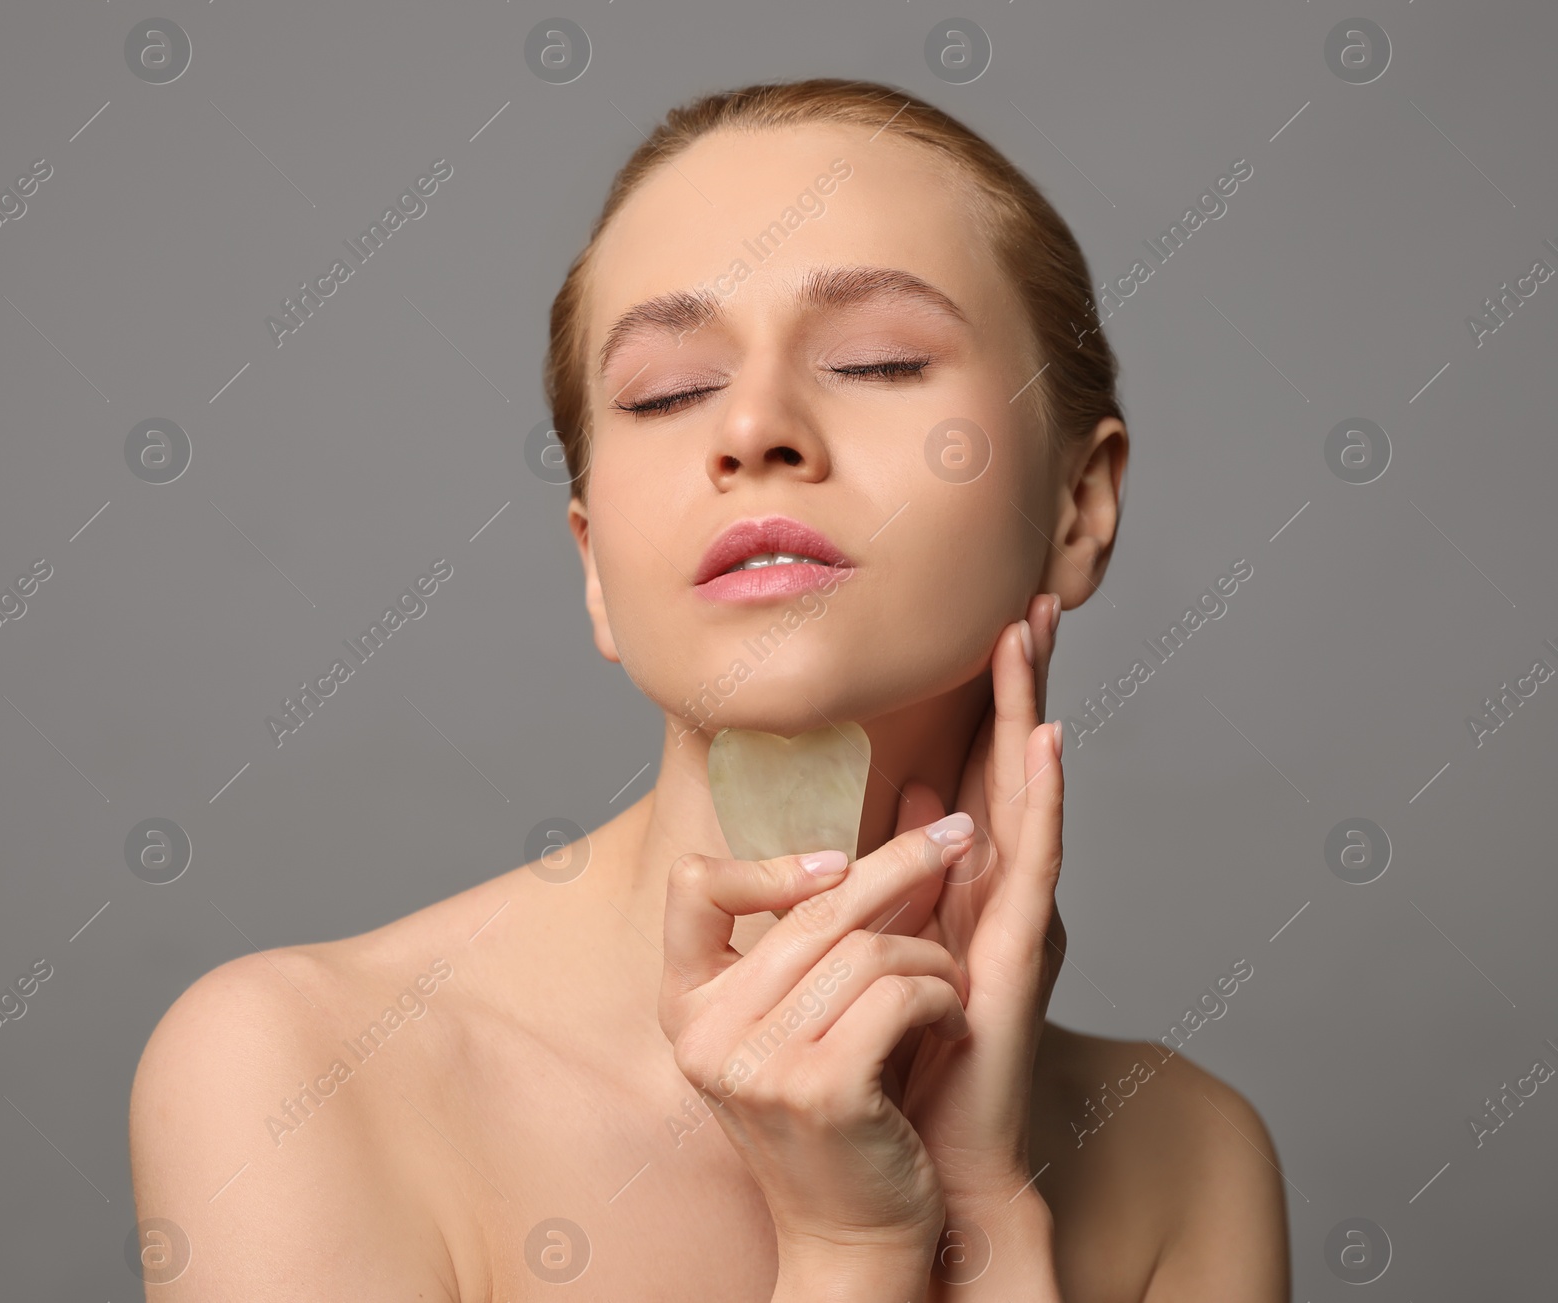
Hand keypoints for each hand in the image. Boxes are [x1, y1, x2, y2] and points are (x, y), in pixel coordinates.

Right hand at [657, 815, 982, 1293]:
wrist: (853, 1238)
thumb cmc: (836, 1118)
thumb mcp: (795, 1026)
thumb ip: (810, 941)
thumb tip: (879, 836)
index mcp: (688, 1009)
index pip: (693, 887)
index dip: (768, 863)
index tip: (838, 863)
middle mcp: (707, 1034)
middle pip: (813, 908)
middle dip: (899, 864)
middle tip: (957, 836)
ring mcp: (760, 1064)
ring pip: (868, 949)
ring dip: (931, 957)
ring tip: (950, 982)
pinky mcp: (823, 1089)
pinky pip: (900, 994)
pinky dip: (942, 998)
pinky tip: (952, 1020)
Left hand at [898, 593, 1067, 1208]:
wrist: (931, 1148)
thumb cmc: (912, 1049)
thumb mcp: (904, 934)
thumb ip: (921, 860)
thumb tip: (922, 784)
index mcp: (971, 879)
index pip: (985, 768)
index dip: (993, 698)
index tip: (994, 623)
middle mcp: (1003, 885)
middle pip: (1016, 762)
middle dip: (1023, 681)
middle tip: (1034, 597)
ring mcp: (1018, 912)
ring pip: (1027, 791)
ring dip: (1029, 709)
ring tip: (1035, 634)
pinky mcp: (1019, 949)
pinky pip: (1032, 858)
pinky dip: (1040, 797)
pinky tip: (1045, 740)